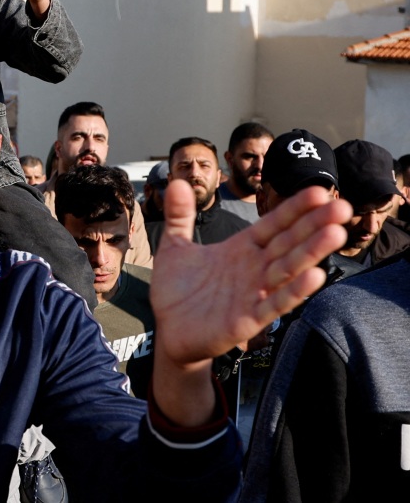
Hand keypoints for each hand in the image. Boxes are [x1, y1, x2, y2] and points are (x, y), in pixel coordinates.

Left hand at [148, 181, 348, 424]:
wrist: (169, 331)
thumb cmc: (178, 290)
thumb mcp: (175, 247)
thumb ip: (179, 216)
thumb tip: (176, 181)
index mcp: (241, 249)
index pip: (273, 224)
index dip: (294, 209)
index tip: (319, 191)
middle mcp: (253, 268)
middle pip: (288, 243)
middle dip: (314, 225)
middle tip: (343, 207)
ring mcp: (254, 293)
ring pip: (288, 269)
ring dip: (311, 253)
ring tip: (335, 234)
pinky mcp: (248, 320)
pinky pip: (274, 303)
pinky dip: (293, 291)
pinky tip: (314, 276)